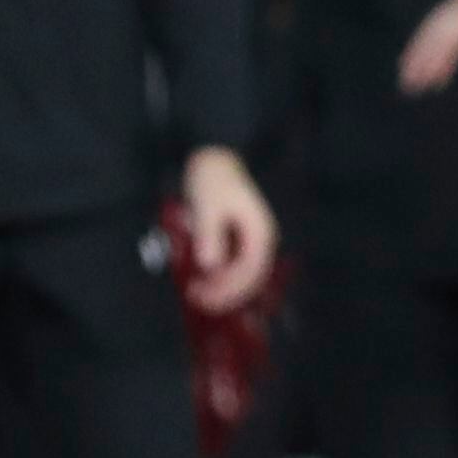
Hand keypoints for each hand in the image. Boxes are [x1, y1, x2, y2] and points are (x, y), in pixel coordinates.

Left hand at [178, 146, 277, 313]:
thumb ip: (210, 235)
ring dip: (223, 287)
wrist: (215, 159)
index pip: (251, 271)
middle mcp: (260, 239)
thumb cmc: (214, 181)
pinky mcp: (238, 239)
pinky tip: (203, 278)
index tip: (205, 296)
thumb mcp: (208, 207)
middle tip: (197, 299)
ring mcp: (250, 240)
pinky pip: (234, 265)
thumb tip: (210, 265)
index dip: (230, 289)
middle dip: (225, 292)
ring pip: (243, 274)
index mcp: (259, 232)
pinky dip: (220, 276)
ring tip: (196, 292)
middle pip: (250, 277)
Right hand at [399, 0, 457, 91]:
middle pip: (434, 32)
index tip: (418, 78)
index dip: (431, 58)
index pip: (447, 35)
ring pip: (435, 28)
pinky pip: (445, 23)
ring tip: (411, 76)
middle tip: (407, 85)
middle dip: (418, 58)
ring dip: (422, 51)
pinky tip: (438, 59)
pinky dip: (436, 41)